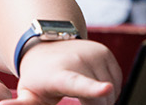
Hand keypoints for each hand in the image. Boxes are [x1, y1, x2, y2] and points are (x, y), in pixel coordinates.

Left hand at [0, 40, 121, 104]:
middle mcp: (79, 60)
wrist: (44, 46)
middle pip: (100, 98)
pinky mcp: (105, 52)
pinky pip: (117, 82)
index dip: (93, 89)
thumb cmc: (38, 77)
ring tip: (83, 97)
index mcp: (60, 74)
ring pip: (112, 92)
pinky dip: (109, 91)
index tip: (106, 90)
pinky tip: (93, 87)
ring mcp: (94, 54)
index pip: (78, 83)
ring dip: (103, 101)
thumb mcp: (28, 94)